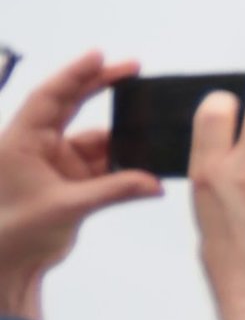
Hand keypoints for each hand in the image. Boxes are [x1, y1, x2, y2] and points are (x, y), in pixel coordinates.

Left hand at [0, 52, 156, 318]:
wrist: (10, 264)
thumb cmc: (17, 231)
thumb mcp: (67, 207)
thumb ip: (114, 190)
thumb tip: (155, 183)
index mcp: (21, 140)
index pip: (49, 97)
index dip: (74, 74)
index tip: (101, 55)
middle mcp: (37, 145)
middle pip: (71, 105)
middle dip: (101, 86)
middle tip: (133, 67)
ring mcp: (55, 163)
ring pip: (95, 139)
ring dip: (121, 139)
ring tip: (152, 133)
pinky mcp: (71, 182)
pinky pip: (103, 166)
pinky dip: (124, 167)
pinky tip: (147, 171)